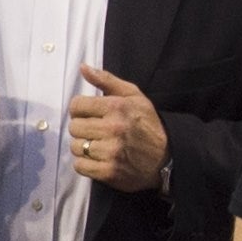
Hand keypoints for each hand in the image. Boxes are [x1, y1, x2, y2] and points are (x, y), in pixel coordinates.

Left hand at [68, 67, 165, 192]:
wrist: (167, 158)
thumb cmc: (148, 124)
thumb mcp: (133, 96)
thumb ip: (106, 80)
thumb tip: (83, 68)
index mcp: (117, 107)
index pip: (76, 105)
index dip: (80, 109)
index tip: (89, 114)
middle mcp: (113, 128)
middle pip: (74, 127)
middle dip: (82, 128)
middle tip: (95, 131)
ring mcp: (111, 151)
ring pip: (75, 147)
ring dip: (83, 147)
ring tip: (98, 145)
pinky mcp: (109, 171)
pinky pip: (80, 166)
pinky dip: (85, 164)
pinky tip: (97, 159)